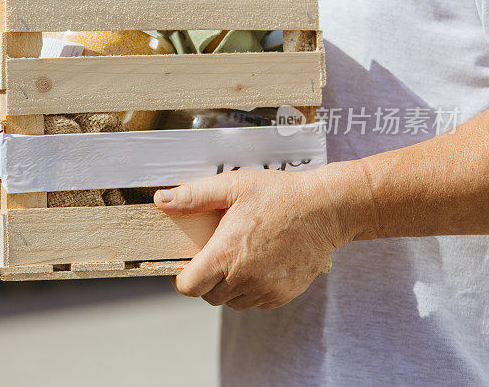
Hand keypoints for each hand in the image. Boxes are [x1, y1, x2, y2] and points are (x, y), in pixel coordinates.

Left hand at [154, 168, 354, 309]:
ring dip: (227, 286)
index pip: (189, 287)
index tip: (185, 266)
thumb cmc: (279, 195)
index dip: (181, 278)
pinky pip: (255, 302)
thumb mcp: (232, 186)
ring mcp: (266, 290)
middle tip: (213, 255)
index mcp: (227, 254)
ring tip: (235, 259)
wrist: (327, 210)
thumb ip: (193, 196)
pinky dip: (249, 290)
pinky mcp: (283, 294)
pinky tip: (255, 265)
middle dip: (204, 279)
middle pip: (208, 296)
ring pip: (231, 302)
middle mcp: (245, 278)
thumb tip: (161, 200)